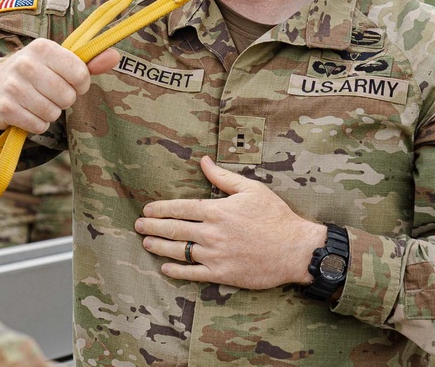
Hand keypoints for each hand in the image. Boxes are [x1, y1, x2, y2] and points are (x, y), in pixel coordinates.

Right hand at [0, 38, 118, 133]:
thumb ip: (88, 62)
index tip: (69, 82)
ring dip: (49, 113)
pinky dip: (37, 123)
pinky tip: (27, 112)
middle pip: (67, 96)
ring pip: (53, 113)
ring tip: (37, 102)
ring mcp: (13, 86)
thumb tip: (116, 56)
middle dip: (63, 100)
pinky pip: (38, 125)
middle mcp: (25, 63)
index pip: (80, 73)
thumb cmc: (34, 73)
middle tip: (50, 93)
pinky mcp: (5, 108)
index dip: (80, 84)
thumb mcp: (58, 61)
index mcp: (42, 47)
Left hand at [134, 156, 326, 288]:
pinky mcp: (223, 274)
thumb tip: (203, 161)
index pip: (180, 208)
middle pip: (174, 229)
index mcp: (217, 210)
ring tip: (146, 243)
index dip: (160, 209)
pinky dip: (176, 271)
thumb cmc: (276, 217)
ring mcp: (216, 255)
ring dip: (159, 247)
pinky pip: (193, 273)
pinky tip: (165, 268)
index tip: (147, 209)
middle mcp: (212, 233)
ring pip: (179, 251)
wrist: (297, 250)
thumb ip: (222, 177)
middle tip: (138, 225)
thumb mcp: (251, 189)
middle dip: (152, 226)